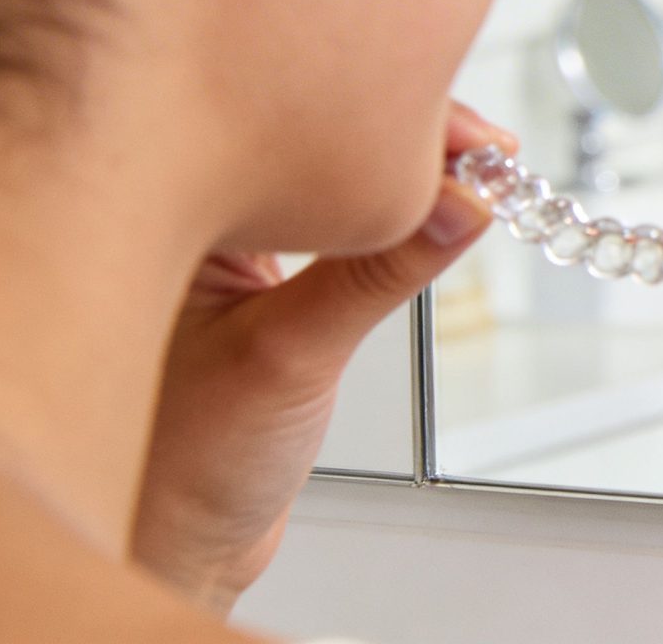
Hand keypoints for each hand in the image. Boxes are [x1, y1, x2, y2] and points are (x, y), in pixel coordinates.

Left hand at [129, 103, 501, 612]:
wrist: (172, 541)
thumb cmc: (182, 460)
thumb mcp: (291, 353)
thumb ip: (379, 272)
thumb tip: (465, 203)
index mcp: (167, 204)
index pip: (299, 128)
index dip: (394, 121)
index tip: (479, 144)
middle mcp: (197, 210)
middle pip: (323, 136)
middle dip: (415, 137)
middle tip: (494, 156)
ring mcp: (234, 240)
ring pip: (336, 174)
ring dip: (409, 175)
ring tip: (479, 176)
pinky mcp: (268, 271)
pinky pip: (341, 215)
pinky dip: (393, 209)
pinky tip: (434, 209)